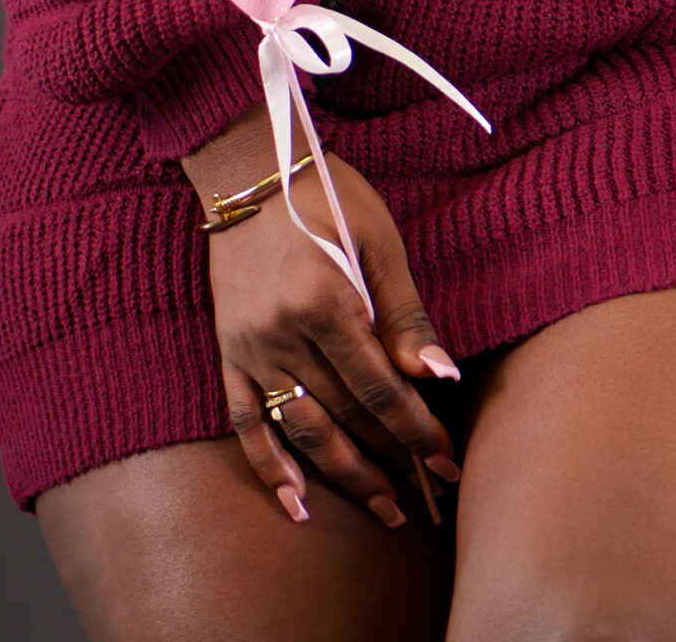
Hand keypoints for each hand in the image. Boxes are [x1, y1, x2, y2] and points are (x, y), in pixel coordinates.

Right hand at [183, 106, 463, 526]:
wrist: (249, 167)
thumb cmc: (327, 194)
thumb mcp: (378, 239)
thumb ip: (405, 313)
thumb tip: (440, 375)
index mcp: (325, 301)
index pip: (381, 389)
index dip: (418, 433)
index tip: (448, 465)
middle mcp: (283, 334)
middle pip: (346, 416)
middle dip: (392, 461)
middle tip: (428, 497)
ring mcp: (250, 348)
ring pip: (301, 430)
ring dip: (344, 476)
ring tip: (382, 508)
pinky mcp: (227, 352)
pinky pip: (244, 422)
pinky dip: (268, 467)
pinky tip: (296, 504)